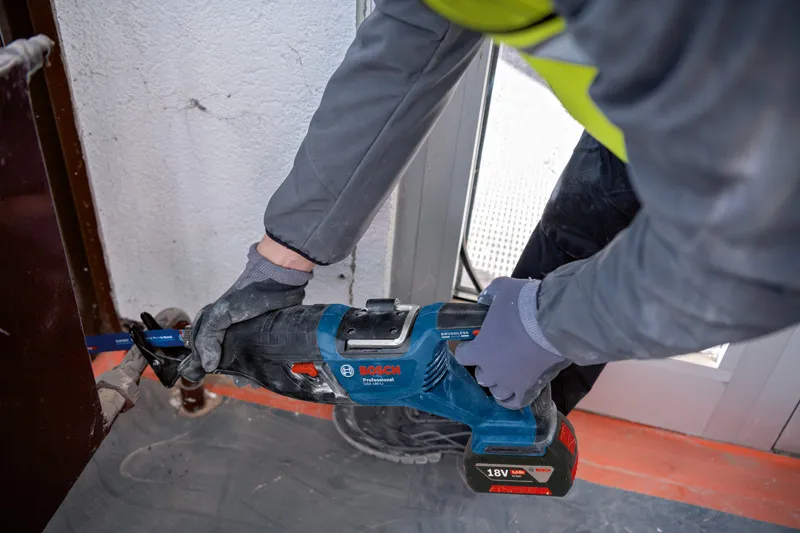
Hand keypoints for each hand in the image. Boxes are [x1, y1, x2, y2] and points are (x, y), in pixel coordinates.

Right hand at [191, 240, 311, 371]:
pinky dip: (258, 369)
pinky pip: (258, 358)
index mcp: (212, 326)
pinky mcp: (263, 339)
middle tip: (236, 380)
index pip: (200, 351)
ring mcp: (246, 337)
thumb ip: (208, 337)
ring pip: (241, 361)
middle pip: (222, 360)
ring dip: (244, 374)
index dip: (200, 365)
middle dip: (227, 372)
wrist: (279, 284)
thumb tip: (208, 366)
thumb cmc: (246, 296)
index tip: (202, 377)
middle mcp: (227, 333)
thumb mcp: (220, 313)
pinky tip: (260, 377)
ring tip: (250, 382)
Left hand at [455, 277, 567, 409]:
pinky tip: (513, 393)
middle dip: (486, 365)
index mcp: (479, 349)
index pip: (462, 356)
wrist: (554, 321)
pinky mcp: (529, 389)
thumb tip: (484, 300)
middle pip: (481, 376)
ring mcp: (510, 382)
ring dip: (498, 383)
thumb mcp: (502, 289)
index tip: (472, 343)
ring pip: (497, 392)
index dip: (467, 349)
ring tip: (506, 373)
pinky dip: (512, 400)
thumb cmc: (524, 305)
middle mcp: (492, 370)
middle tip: (495, 354)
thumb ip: (490, 295)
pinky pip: (515, 403)